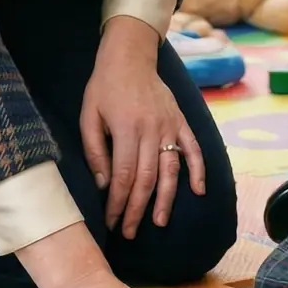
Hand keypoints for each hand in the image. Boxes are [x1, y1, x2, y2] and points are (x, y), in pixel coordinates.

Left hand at [81, 18, 204, 238]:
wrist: (130, 56)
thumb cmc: (104, 87)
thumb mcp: (89, 116)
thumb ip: (95, 151)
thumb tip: (105, 184)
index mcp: (127, 129)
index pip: (124, 176)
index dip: (118, 203)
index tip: (112, 221)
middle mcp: (152, 130)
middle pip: (147, 179)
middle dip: (137, 209)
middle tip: (130, 232)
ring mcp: (170, 126)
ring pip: (171, 170)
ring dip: (166, 199)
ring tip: (159, 223)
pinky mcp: (181, 121)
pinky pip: (193, 149)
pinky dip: (198, 170)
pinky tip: (199, 191)